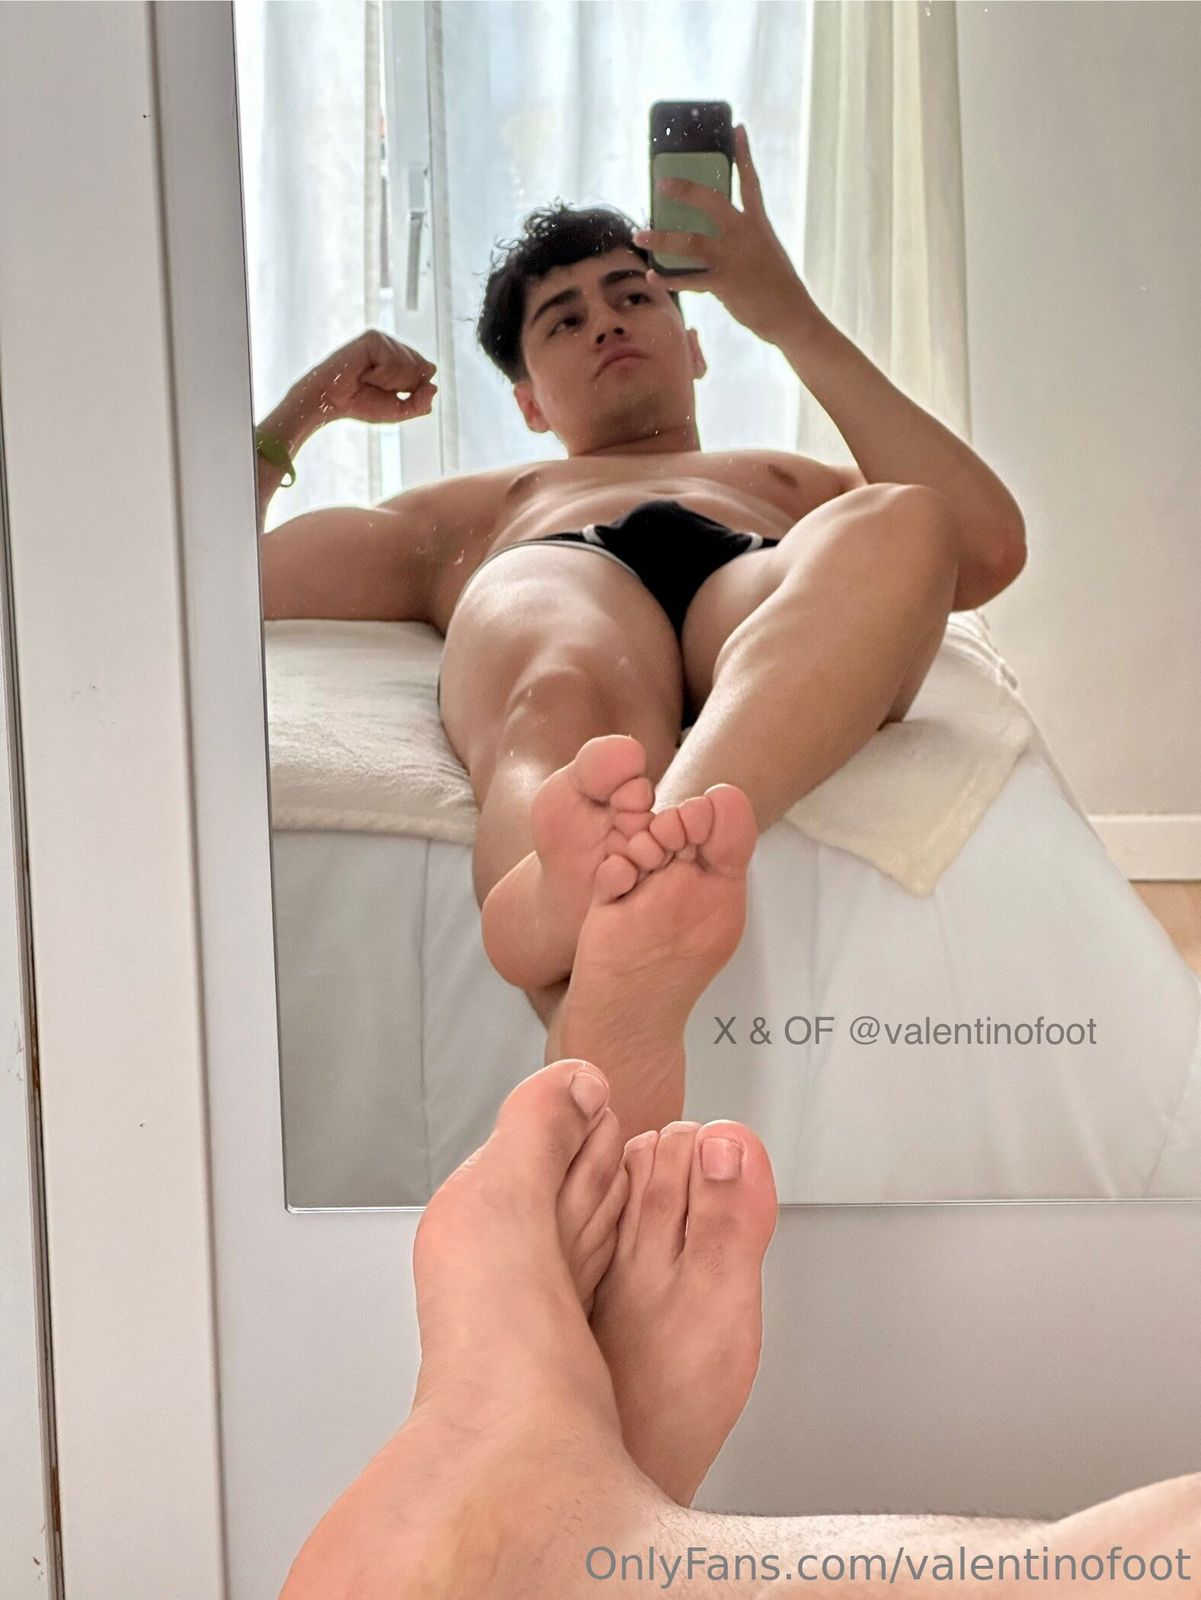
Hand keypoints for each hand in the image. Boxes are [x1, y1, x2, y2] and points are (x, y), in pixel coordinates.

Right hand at [307, 329, 437, 425]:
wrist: (331, 400)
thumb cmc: (361, 404)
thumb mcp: (398, 410)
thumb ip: (420, 403)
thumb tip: (434, 387)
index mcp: (404, 360)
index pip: (429, 371)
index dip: (414, 389)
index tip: (390, 393)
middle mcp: (396, 346)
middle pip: (422, 368)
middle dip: (402, 386)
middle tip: (376, 387)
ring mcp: (385, 339)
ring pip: (408, 365)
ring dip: (388, 382)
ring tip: (367, 379)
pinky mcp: (373, 337)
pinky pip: (392, 362)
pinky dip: (379, 375)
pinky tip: (364, 373)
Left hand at [632, 124, 816, 345]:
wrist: (790, 314)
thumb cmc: (775, 284)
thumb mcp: (764, 252)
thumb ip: (740, 240)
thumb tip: (709, 238)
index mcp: (758, 224)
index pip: (751, 182)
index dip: (743, 154)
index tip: (736, 128)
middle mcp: (744, 235)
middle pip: (711, 202)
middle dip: (685, 189)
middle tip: (662, 183)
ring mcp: (733, 258)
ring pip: (690, 242)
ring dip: (661, 237)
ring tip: (639, 234)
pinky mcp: (725, 284)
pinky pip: (690, 279)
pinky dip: (669, 279)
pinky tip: (652, 275)